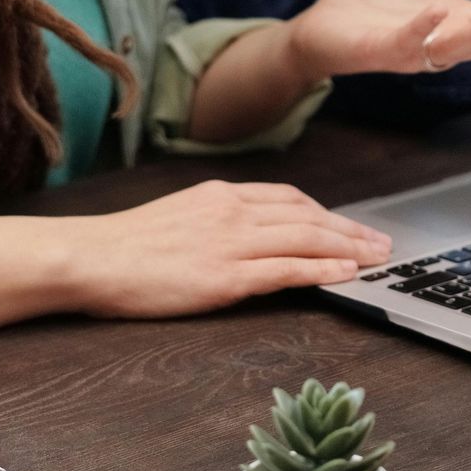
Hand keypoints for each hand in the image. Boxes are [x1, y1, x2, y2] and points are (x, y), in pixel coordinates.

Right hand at [70, 181, 394, 316]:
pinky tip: (345, 274)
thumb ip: (217, 220)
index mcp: (221, 194)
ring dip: (348, 248)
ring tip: (376, 259)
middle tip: (381, 242)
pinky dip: (321, 270)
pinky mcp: (225, 276)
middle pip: (308, 216)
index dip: (326, 213)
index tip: (349, 225)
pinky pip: (287, 269)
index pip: (289, 198)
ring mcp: (232, 242)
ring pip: (306, 239)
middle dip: (350, 230)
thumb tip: (249, 234)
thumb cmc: (123, 245)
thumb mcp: (179, 215)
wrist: (88, 257)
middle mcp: (233, 211)